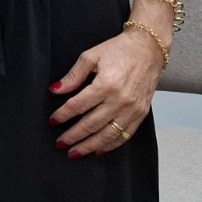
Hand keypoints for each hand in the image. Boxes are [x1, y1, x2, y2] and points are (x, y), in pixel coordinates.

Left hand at [46, 25, 163, 157]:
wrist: (148, 49)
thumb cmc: (119, 50)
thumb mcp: (91, 56)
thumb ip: (73, 76)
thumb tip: (55, 90)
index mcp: (106, 84)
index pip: (78, 105)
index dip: (63, 115)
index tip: (53, 121)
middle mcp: (120, 100)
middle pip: (91, 124)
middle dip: (73, 136)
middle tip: (60, 143)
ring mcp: (132, 109)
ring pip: (108, 135)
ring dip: (90, 146)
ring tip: (75, 152)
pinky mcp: (141, 114)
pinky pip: (125, 135)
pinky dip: (111, 145)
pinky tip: (98, 151)